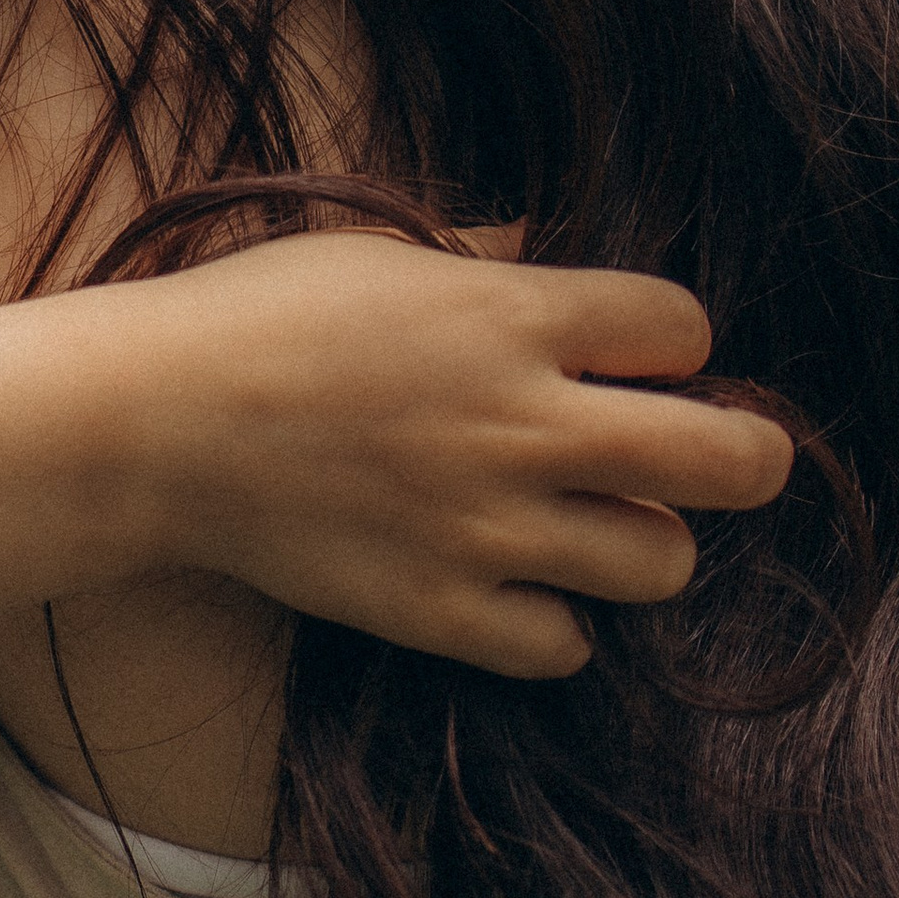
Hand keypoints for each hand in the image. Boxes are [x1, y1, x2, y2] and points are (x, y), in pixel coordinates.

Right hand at [108, 230, 795, 678]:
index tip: (639, 352)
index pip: (682, 328)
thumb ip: (489, 264)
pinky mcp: (441, 610)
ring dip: (642, 539)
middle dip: (747, 455)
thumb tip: (555, 264)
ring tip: (591, 520)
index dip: (674, 341)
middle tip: (722, 454)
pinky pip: (566, 644)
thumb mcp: (379, 253)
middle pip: (726, 462)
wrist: (151, 424)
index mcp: (510, 316)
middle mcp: (521, 423)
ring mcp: (486, 528)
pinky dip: (558, 620)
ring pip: (662, 562)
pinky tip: (519, 583)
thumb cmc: (254, 318)